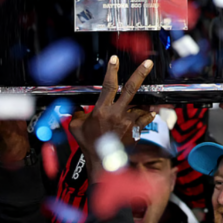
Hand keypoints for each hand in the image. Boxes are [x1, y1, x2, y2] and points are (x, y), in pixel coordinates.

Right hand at [69, 56, 154, 181]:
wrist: (103, 163)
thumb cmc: (89, 145)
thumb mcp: (76, 127)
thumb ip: (76, 113)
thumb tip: (74, 106)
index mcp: (102, 110)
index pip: (108, 86)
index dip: (112, 71)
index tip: (115, 60)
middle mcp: (117, 114)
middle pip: (131, 89)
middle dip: (140, 73)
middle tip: (148, 63)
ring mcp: (129, 122)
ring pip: (140, 105)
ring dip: (140, 104)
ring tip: (136, 108)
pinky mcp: (137, 130)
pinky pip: (145, 118)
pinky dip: (145, 115)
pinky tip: (142, 116)